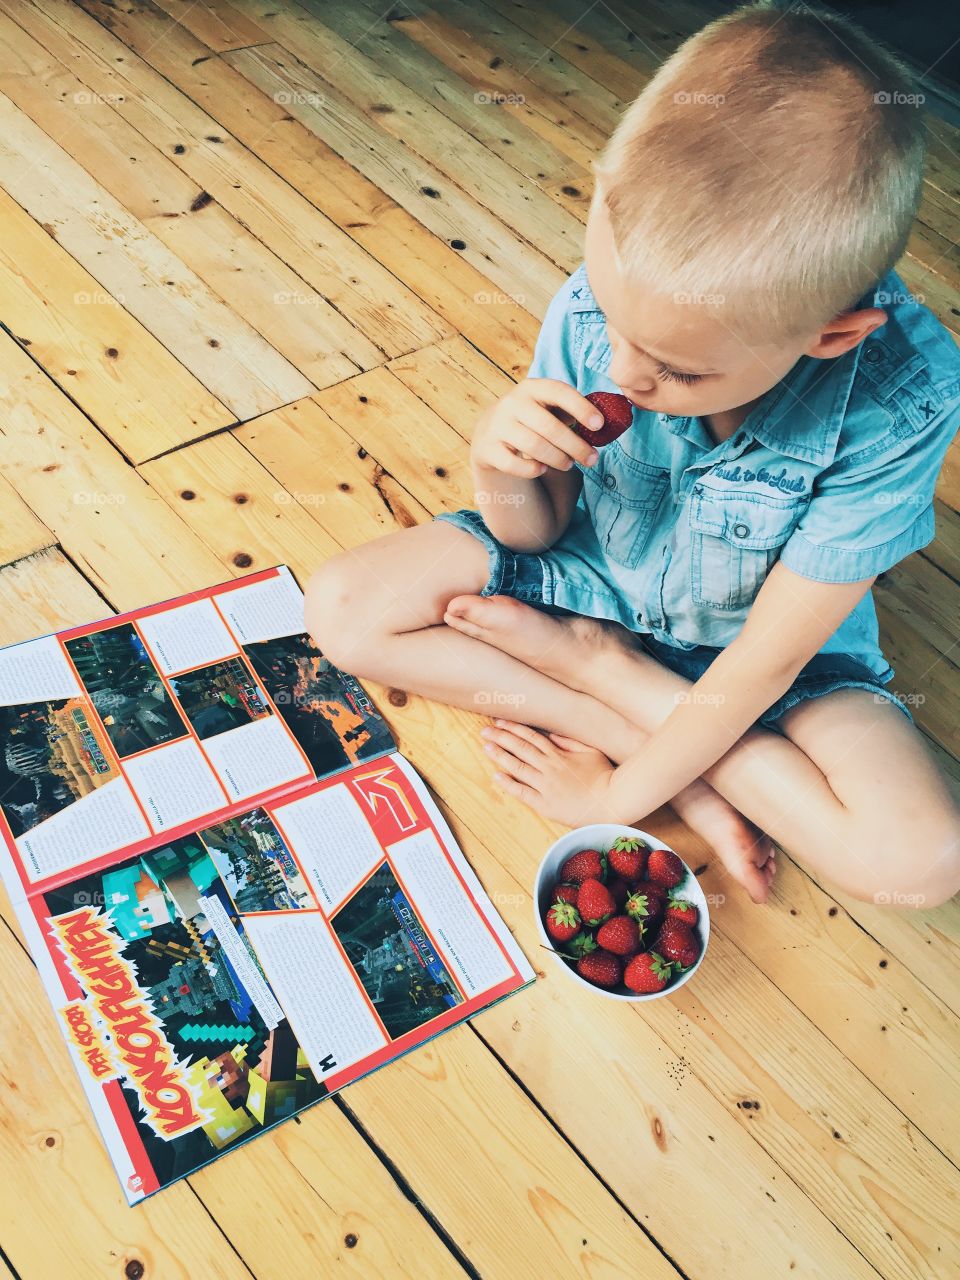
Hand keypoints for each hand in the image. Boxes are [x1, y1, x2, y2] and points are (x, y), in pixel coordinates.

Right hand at [471, 378, 602, 478]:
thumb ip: (572, 412)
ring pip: (534, 446)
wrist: (490, 433)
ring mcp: (497, 426)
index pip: (559, 392)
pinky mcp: (488, 449)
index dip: (581, 407)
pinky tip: (542, 469)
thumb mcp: (548, 408)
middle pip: (549, 426)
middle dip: (575, 445)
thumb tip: (607, 424)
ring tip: (569, 464)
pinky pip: (513, 464)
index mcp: (532, 388)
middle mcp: (512, 403)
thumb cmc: (533, 420)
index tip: (599, 424)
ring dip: (557, 458)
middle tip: (592, 459)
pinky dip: (532, 469)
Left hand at [480, 720, 616, 824]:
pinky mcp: (545, 804)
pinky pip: (522, 792)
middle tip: (484, 731)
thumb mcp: (590, 751)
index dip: (513, 729)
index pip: (531, 737)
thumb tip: (551, 734)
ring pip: (517, 767)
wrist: (611, 801)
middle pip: (520, 748)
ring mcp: (546, 786)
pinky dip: (508, 783)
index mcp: (559, 754)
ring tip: (486, 747)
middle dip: (500, 738)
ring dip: (500, 756)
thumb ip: (570, 741)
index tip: (499, 722)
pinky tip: (496, 776)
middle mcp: (549, 767)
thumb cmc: (603, 776)